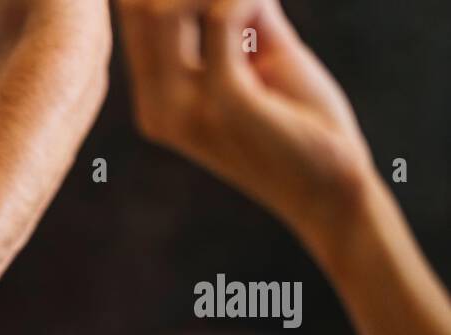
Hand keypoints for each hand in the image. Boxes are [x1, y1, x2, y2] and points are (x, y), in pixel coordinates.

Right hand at [117, 0, 375, 243]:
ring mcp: (185, 109)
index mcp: (156, 101)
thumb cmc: (299, 124)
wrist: (328, 190)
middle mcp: (158, 108)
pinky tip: (268, 6)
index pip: (131, 16)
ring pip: (165, 8)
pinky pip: (221, 15)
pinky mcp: (225, 103)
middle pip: (136, 6)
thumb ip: (240, 14)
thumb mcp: (260, 59)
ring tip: (259, 0)